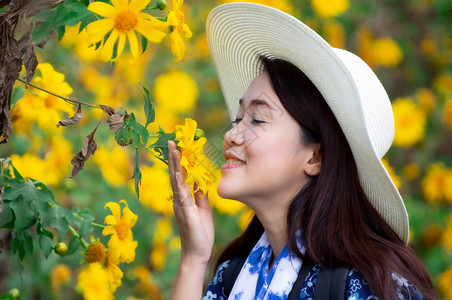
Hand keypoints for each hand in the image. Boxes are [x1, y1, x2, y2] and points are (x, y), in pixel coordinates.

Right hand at [168, 140, 213, 267]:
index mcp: (184, 198)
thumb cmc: (200, 232)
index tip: (179, 145)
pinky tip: (178, 172)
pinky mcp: (187, 213)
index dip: (180, 161)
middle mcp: (179, 200)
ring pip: (177, 181)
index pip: (181, 175)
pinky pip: (183, 195)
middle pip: (175, 174)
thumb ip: (200, 195)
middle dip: (174, 157)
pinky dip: (180, 182)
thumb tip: (200, 181)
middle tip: (171, 140)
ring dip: (175, 164)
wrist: (196, 254)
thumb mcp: (202, 209)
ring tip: (173, 149)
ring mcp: (181, 206)